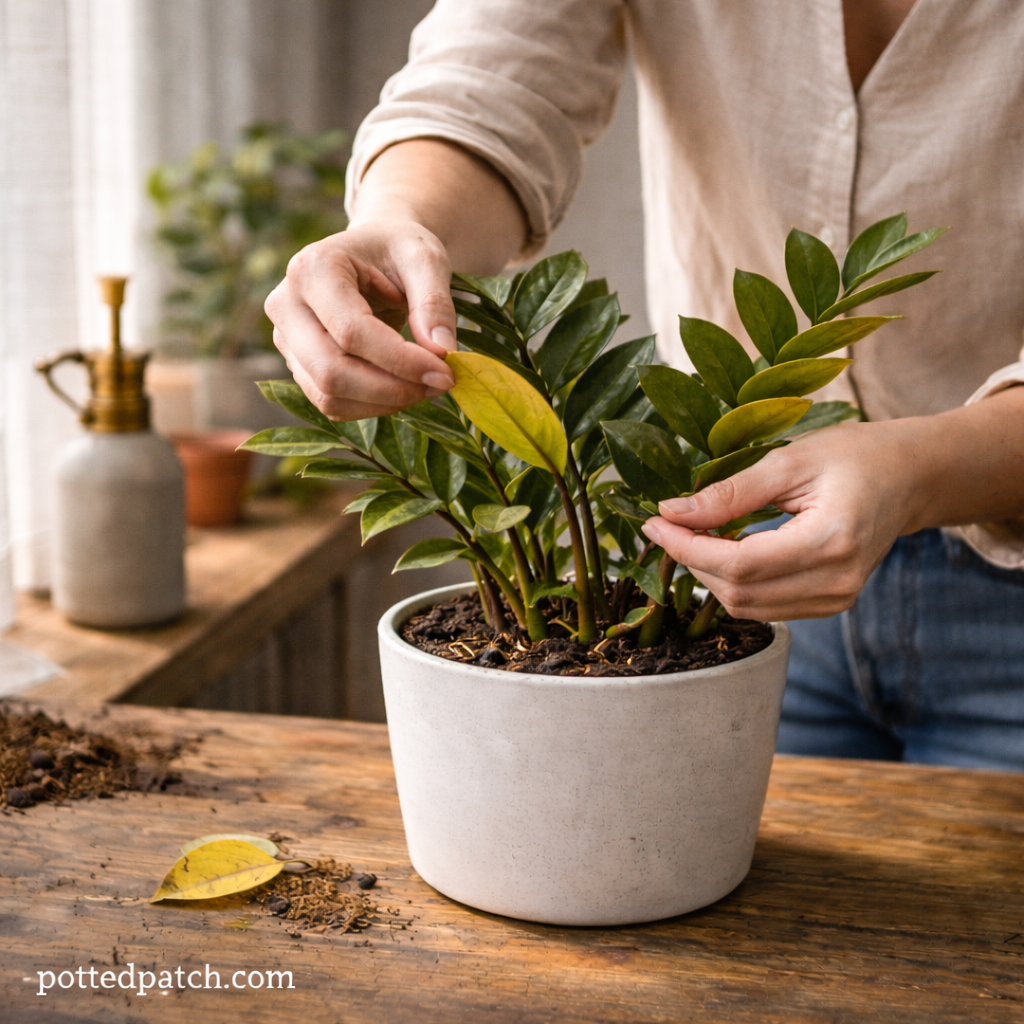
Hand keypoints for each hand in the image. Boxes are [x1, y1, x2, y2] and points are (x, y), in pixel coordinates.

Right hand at [265, 218, 457, 420]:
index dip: (400, 360)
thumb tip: (442, 351)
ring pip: (329, 396)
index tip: (445, 371)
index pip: (351, 332)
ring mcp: (287, 339)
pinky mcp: (299, 365)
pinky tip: (405, 389)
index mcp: (311, 269)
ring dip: (384, 402)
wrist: (374, 252)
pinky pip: (332, 404)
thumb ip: (435, 302)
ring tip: (426, 386)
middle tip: (440, 384)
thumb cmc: (397, 250)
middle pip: (331, 372)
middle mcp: (286, 305)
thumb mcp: (425, 258)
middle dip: (392, 388)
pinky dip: (373, 406)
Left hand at [640, 422, 918, 620]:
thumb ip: (730, 492)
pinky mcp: (829, 604)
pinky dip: (733, 583)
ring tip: (691, 536)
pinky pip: (765, 606)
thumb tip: (670, 512)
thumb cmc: (854, 457)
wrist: (908, 479)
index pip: (740, 564)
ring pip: (747, 606)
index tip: (654, 523)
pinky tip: (721, 551)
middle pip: (739, 591)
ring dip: (708, 575)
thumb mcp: (789, 461)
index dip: (688, 548)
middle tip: (667, 524)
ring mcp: (836, 599)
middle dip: (692, 560)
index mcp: (831, 541)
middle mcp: (837, 581)